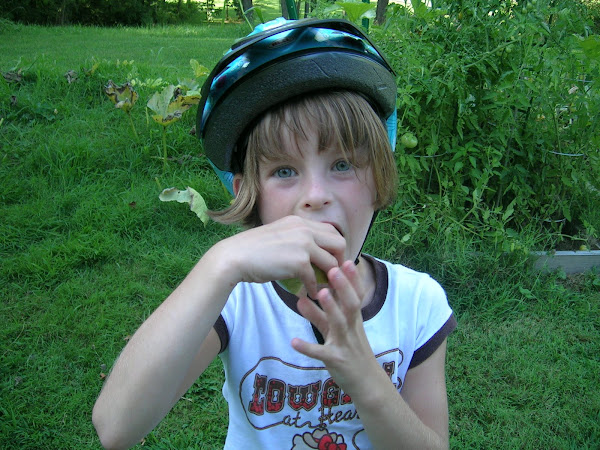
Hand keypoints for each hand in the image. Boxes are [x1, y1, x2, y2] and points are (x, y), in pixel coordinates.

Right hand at [217, 216, 345, 297]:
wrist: (234, 257)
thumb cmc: (252, 250)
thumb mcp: (278, 235)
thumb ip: (295, 238)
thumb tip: (310, 252)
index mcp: (300, 221)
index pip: (331, 231)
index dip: (335, 248)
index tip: (332, 261)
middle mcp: (304, 229)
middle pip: (339, 243)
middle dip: (340, 260)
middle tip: (334, 275)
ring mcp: (303, 244)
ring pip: (332, 262)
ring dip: (330, 278)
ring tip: (324, 287)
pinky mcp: (299, 262)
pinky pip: (315, 278)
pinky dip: (314, 289)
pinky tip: (310, 294)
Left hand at [291, 261, 378, 391]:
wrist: (366, 384)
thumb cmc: (351, 352)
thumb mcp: (336, 331)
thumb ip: (320, 315)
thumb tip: (301, 298)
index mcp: (354, 320)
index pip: (356, 295)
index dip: (352, 279)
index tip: (345, 260)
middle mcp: (352, 329)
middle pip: (351, 304)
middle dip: (343, 286)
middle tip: (333, 268)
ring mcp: (345, 344)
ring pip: (339, 324)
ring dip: (330, 308)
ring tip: (320, 293)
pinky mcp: (336, 361)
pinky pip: (321, 353)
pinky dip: (308, 347)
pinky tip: (293, 341)